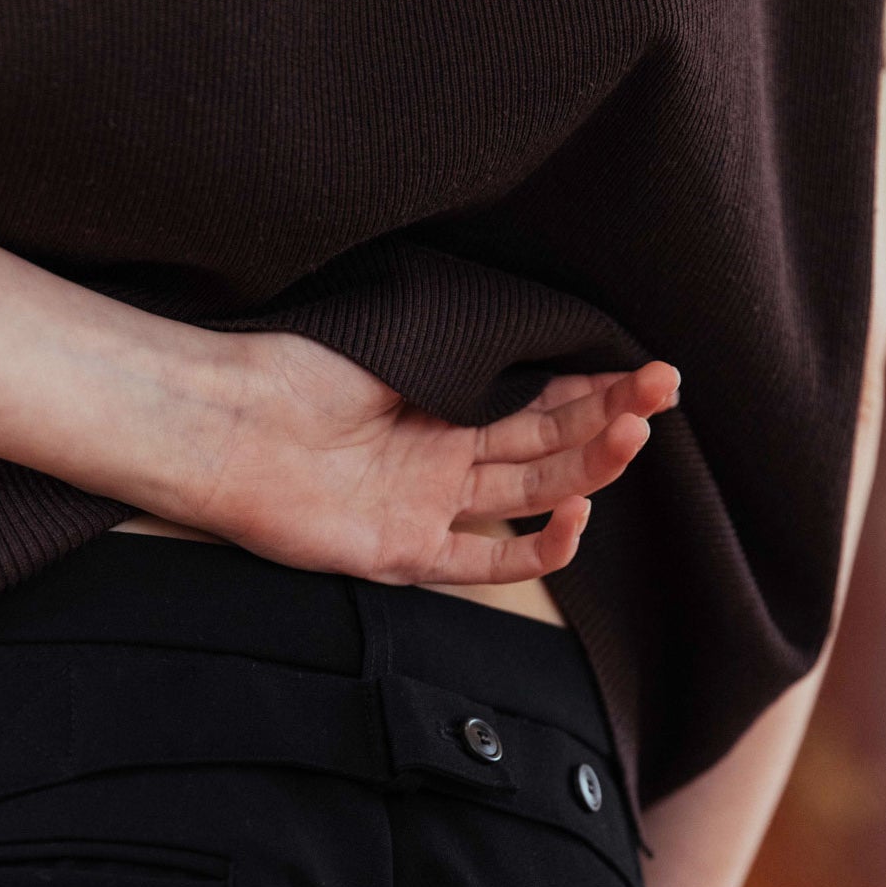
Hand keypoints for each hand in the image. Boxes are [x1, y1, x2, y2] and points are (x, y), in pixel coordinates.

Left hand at [167, 332, 680, 585]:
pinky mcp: (405, 551)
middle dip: (610, 416)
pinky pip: (483, 560)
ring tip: (635, 437)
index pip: (541, 395)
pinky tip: (576, 518)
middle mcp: (443, 453)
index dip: (597, 384)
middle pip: (547, 440)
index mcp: (445, 398)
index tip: (648, 369)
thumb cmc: (295, 366)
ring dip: (586, 466)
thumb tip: (542, 326)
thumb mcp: (394, 337)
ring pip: (529, 489)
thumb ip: (467, 344)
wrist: (224, 426)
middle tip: (662, 392)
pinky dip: (533, 546)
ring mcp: (428, 503)